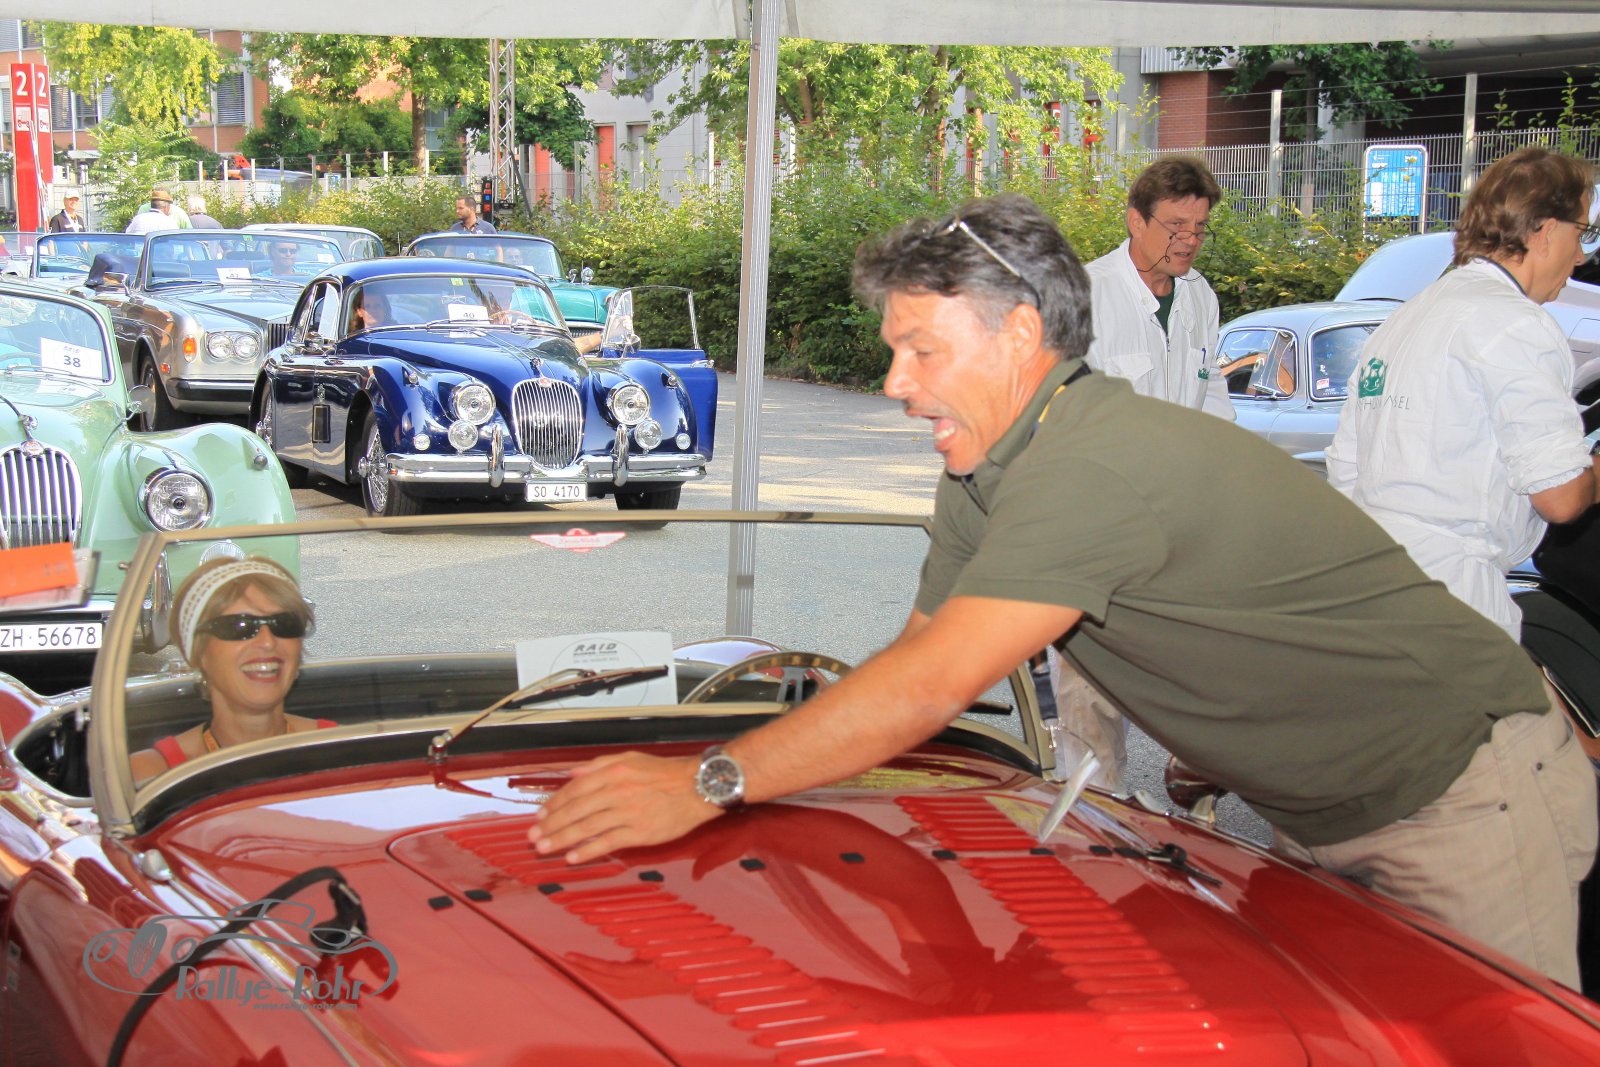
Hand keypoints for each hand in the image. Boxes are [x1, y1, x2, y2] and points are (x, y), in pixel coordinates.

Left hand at [527, 752, 720, 863]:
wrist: (698, 786)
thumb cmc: (666, 773)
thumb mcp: (631, 759)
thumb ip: (599, 765)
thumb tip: (573, 773)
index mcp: (613, 772)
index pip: (574, 789)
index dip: (554, 804)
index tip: (541, 816)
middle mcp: (617, 791)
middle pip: (576, 810)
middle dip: (551, 825)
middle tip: (533, 837)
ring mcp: (628, 813)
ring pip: (587, 827)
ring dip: (562, 839)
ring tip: (544, 848)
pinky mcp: (640, 832)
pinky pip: (608, 842)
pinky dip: (588, 850)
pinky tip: (573, 857)